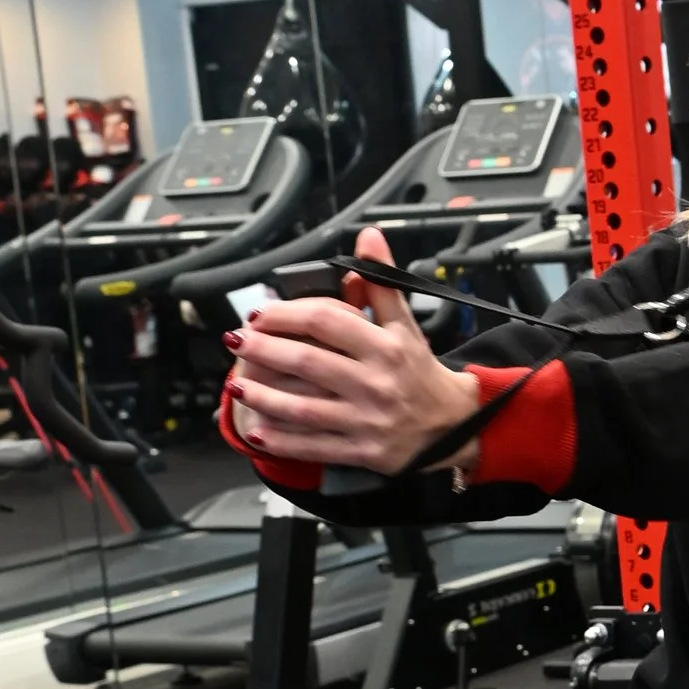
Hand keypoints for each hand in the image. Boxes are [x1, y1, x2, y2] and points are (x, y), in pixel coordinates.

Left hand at [233, 227, 483, 474]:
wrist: (452, 425)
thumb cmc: (419, 371)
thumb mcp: (406, 324)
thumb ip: (382, 281)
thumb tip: (369, 236)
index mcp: (385, 347)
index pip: (327, 321)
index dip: (287, 314)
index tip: (261, 314)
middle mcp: (375, 383)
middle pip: (308, 362)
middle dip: (264, 351)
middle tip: (236, 342)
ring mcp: (367, 420)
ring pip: (304, 408)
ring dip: (264, 396)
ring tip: (237, 384)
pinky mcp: (362, 451)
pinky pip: (315, 446)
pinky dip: (283, 441)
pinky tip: (258, 430)